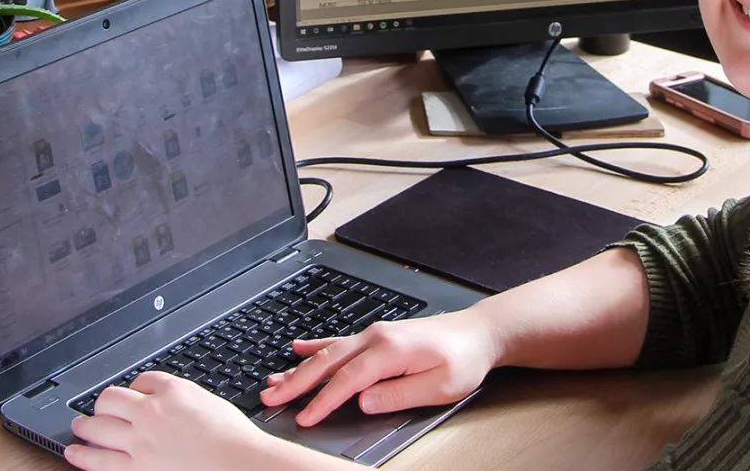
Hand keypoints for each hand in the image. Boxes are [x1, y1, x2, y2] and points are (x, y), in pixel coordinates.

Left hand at [66, 371, 276, 469]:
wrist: (240, 463)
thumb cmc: (233, 438)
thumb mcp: (208, 403)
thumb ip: (182, 398)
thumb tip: (163, 400)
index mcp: (173, 391)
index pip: (141, 381)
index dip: (135, 389)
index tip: (133, 397)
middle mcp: (151, 412)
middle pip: (110, 399)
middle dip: (103, 404)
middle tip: (99, 410)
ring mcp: (140, 441)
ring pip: (97, 426)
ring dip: (85, 426)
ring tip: (80, 427)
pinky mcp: (137, 468)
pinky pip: (98, 460)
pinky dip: (81, 455)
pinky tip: (74, 452)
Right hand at [261, 309, 501, 426]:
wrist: (478, 332)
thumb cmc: (464, 358)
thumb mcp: (439, 385)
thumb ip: (398, 394)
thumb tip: (363, 401)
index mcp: (390, 350)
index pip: (347, 380)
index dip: (322, 401)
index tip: (303, 417)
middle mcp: (377, 337)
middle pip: (327, 362)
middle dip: (296, 382)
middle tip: (270, 398)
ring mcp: (375, 334)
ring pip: (328, 352)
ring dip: (299, 368)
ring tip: (272, 382)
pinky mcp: (377, 336)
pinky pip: (339, 342)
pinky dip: (315, 346)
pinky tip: (297, 348)